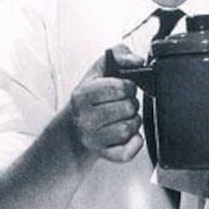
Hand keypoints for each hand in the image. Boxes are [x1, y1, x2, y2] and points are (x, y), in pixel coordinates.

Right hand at [68, 44, 144, 161]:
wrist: (71, 131)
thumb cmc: (89, 99)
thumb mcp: (98, 71)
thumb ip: (119, 54)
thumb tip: (137, 60)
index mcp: (82, 94)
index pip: (121, 87)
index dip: (129, 86)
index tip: (124, 88)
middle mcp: (84, 118)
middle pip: (128, 108)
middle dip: (131, 104)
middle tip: (122, 104)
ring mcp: (92, 138)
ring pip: (130, 128)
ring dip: (133, 122)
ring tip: (123, 118)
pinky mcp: (102, 154)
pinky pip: (127, 152)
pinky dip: (134, 144)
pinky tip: (130, 136)